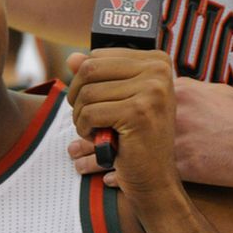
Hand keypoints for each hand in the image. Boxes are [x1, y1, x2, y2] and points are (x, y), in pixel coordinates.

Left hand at [66, 48, 183, 209]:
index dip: (85, 81)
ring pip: (87, 93)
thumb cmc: (137, 138)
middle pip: (90, 69)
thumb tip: (73, 58)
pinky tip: (100, 139)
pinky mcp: (138, 113)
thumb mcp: (120, 100)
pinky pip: (90, 113)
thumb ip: (98, 75)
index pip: (99, 56)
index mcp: (157, 62)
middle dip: (78, 96)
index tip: (96, 102)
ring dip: (81, 117)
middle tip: (87, 118)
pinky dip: (85, 129)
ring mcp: (151, 91)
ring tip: (96, 131)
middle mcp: (159, 71)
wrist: (156, 177)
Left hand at [68, 72, 232, 187]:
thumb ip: (188, 89)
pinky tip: (108, 179)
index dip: (98, 82)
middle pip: (115, 105)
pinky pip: (143, 170)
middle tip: (76, 124)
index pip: (125, 76)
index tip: (82, 86)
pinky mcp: (185, 164)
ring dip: (96, 150)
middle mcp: (171, 106)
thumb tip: (169, 82)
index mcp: (177, 87)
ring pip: (121, 141)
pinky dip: (122, 176)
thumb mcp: (217, 94)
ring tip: (76, 157)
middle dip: (88, 114)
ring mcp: (176, 135)